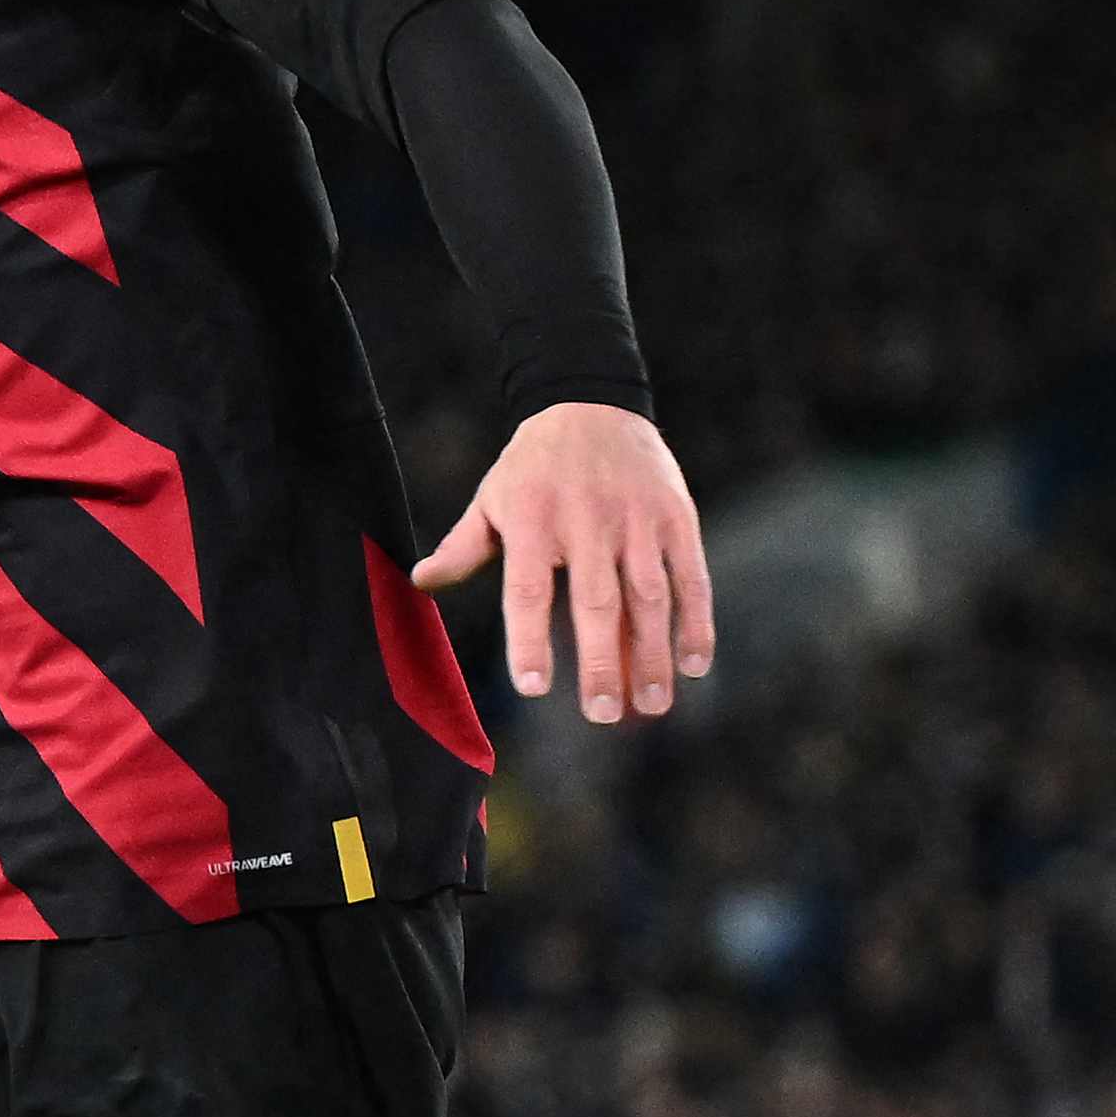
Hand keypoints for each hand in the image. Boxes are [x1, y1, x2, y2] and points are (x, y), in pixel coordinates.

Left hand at [415, 399, 711, 723]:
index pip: (529, 590)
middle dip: (603, 662)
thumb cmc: (532, 466)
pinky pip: (690, 575)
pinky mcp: (676, 517)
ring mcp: (636, 520)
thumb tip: (419, 584)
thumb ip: (463, 547)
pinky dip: (696, 620)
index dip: (532, 639)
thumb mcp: (493, 499)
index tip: (534, 688)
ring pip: (649, 596)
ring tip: (653, 704)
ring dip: (654, 654)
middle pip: (597, 602)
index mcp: (533, 522)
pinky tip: (695, 664)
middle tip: (602, 714)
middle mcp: (587, 522)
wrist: (592, 401)